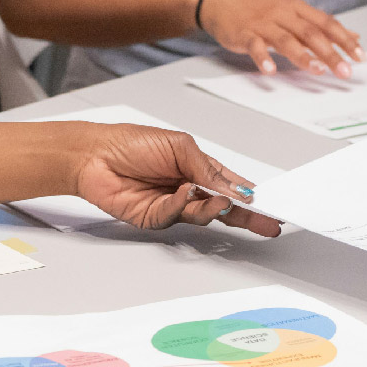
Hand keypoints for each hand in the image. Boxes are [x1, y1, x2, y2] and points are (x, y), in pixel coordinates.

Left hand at [75, 124, 281, 236]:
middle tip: (268, 223)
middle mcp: (187, 189)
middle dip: (247, 216)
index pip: (229, 185)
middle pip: (223, 207)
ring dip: (214, 208)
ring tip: (223, 201)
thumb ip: (207, 169)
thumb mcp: (179, 146)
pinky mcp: (154, 217)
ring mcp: (172, 205)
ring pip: (202, 214)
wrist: (95, 155)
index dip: (250, 195)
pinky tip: (184, 192)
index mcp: (196, 168)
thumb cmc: (132, 142)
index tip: (271, 204)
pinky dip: (182, 204)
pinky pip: (175, 215)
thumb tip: (233, 189)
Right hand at [199, 0, 365, 78]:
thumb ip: (319, 25)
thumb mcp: (291, 10)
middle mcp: (282, 14)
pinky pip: (254, 46)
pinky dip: (263, 58)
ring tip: (317, 70)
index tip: (360, 57)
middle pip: (311, 33)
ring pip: (285, 39)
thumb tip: (352, 36)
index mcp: (297, 8)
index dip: (344, 40)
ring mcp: (262, 23)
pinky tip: (270, 70)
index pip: (326, 23)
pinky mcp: (243, 33)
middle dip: (330, 53)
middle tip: (344, 71)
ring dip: (302, 56)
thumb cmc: (257, 6)